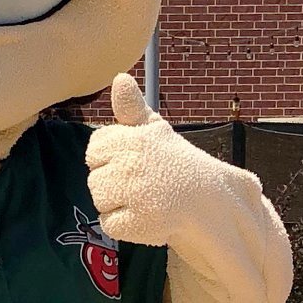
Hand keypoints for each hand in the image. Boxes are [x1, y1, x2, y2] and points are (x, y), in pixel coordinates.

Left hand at [85, 73, 221, 247]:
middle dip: (113, 184)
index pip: (95, 149)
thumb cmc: (173, 162)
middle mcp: (134, 163)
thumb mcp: (155, 131)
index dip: (110, 158)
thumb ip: (132, 109)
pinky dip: (124, 225)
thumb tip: (119, 77)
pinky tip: (146, 216)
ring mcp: (137, 194)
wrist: (207, 199)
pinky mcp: (141, 222)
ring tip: (145, 199)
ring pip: (99, 202)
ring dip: (117, 205)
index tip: (134, 162)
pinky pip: (109, 224)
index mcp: (135, 138)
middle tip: (144, 183)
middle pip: (94, 179)